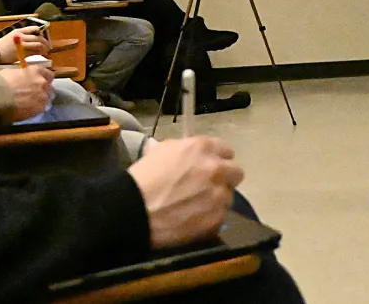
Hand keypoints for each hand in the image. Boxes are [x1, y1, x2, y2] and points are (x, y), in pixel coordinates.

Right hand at [0, 25, 47, 63]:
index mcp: (19, 31)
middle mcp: (21, 37)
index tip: (43, 36)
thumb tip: (36, 37)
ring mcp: (22, 45)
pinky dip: (39, 53)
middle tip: (47, 45)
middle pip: (38, 37)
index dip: (41, 32)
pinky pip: (34, 52)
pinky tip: (40, 54)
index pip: (34, 28)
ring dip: (43, 48)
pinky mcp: (22, 54)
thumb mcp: (12, 36)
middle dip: (45, 42)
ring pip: (38, 44)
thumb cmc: (3, 45)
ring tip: (45, 50)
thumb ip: (23, 35)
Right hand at [0, 62, 55, 119]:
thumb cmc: (0, 82)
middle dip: (44, 91)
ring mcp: (43, 96)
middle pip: (50, 88)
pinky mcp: (40, 109)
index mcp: (36, 71)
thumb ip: (22, 75)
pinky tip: (29, 111)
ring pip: (47, 100)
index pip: (48, 74)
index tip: (41, 83)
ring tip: (31, 105)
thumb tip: (22, 78)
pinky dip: (37, 110)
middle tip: (35, 95)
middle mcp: (42, 82)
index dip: (45, 79)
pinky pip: (42, 109)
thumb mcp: (12, 72)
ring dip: (41, 101)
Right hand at [129, 136, 244, 248]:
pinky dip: (210, 218)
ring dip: (217, 199)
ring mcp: (219, 196)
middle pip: (236, 173)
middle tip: (208, 186)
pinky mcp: (216, 219)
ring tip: (198, 206)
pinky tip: (194, 219)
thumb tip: (188, 155)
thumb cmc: (143, 178)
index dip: (218, 159)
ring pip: (229, 196)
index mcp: (203, 148)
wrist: (133, 211)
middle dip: (224, 178)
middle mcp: (217, 170)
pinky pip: (221, 216)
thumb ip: (183, 149)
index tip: (210, 166)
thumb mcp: (161, 151)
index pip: (227, 150)